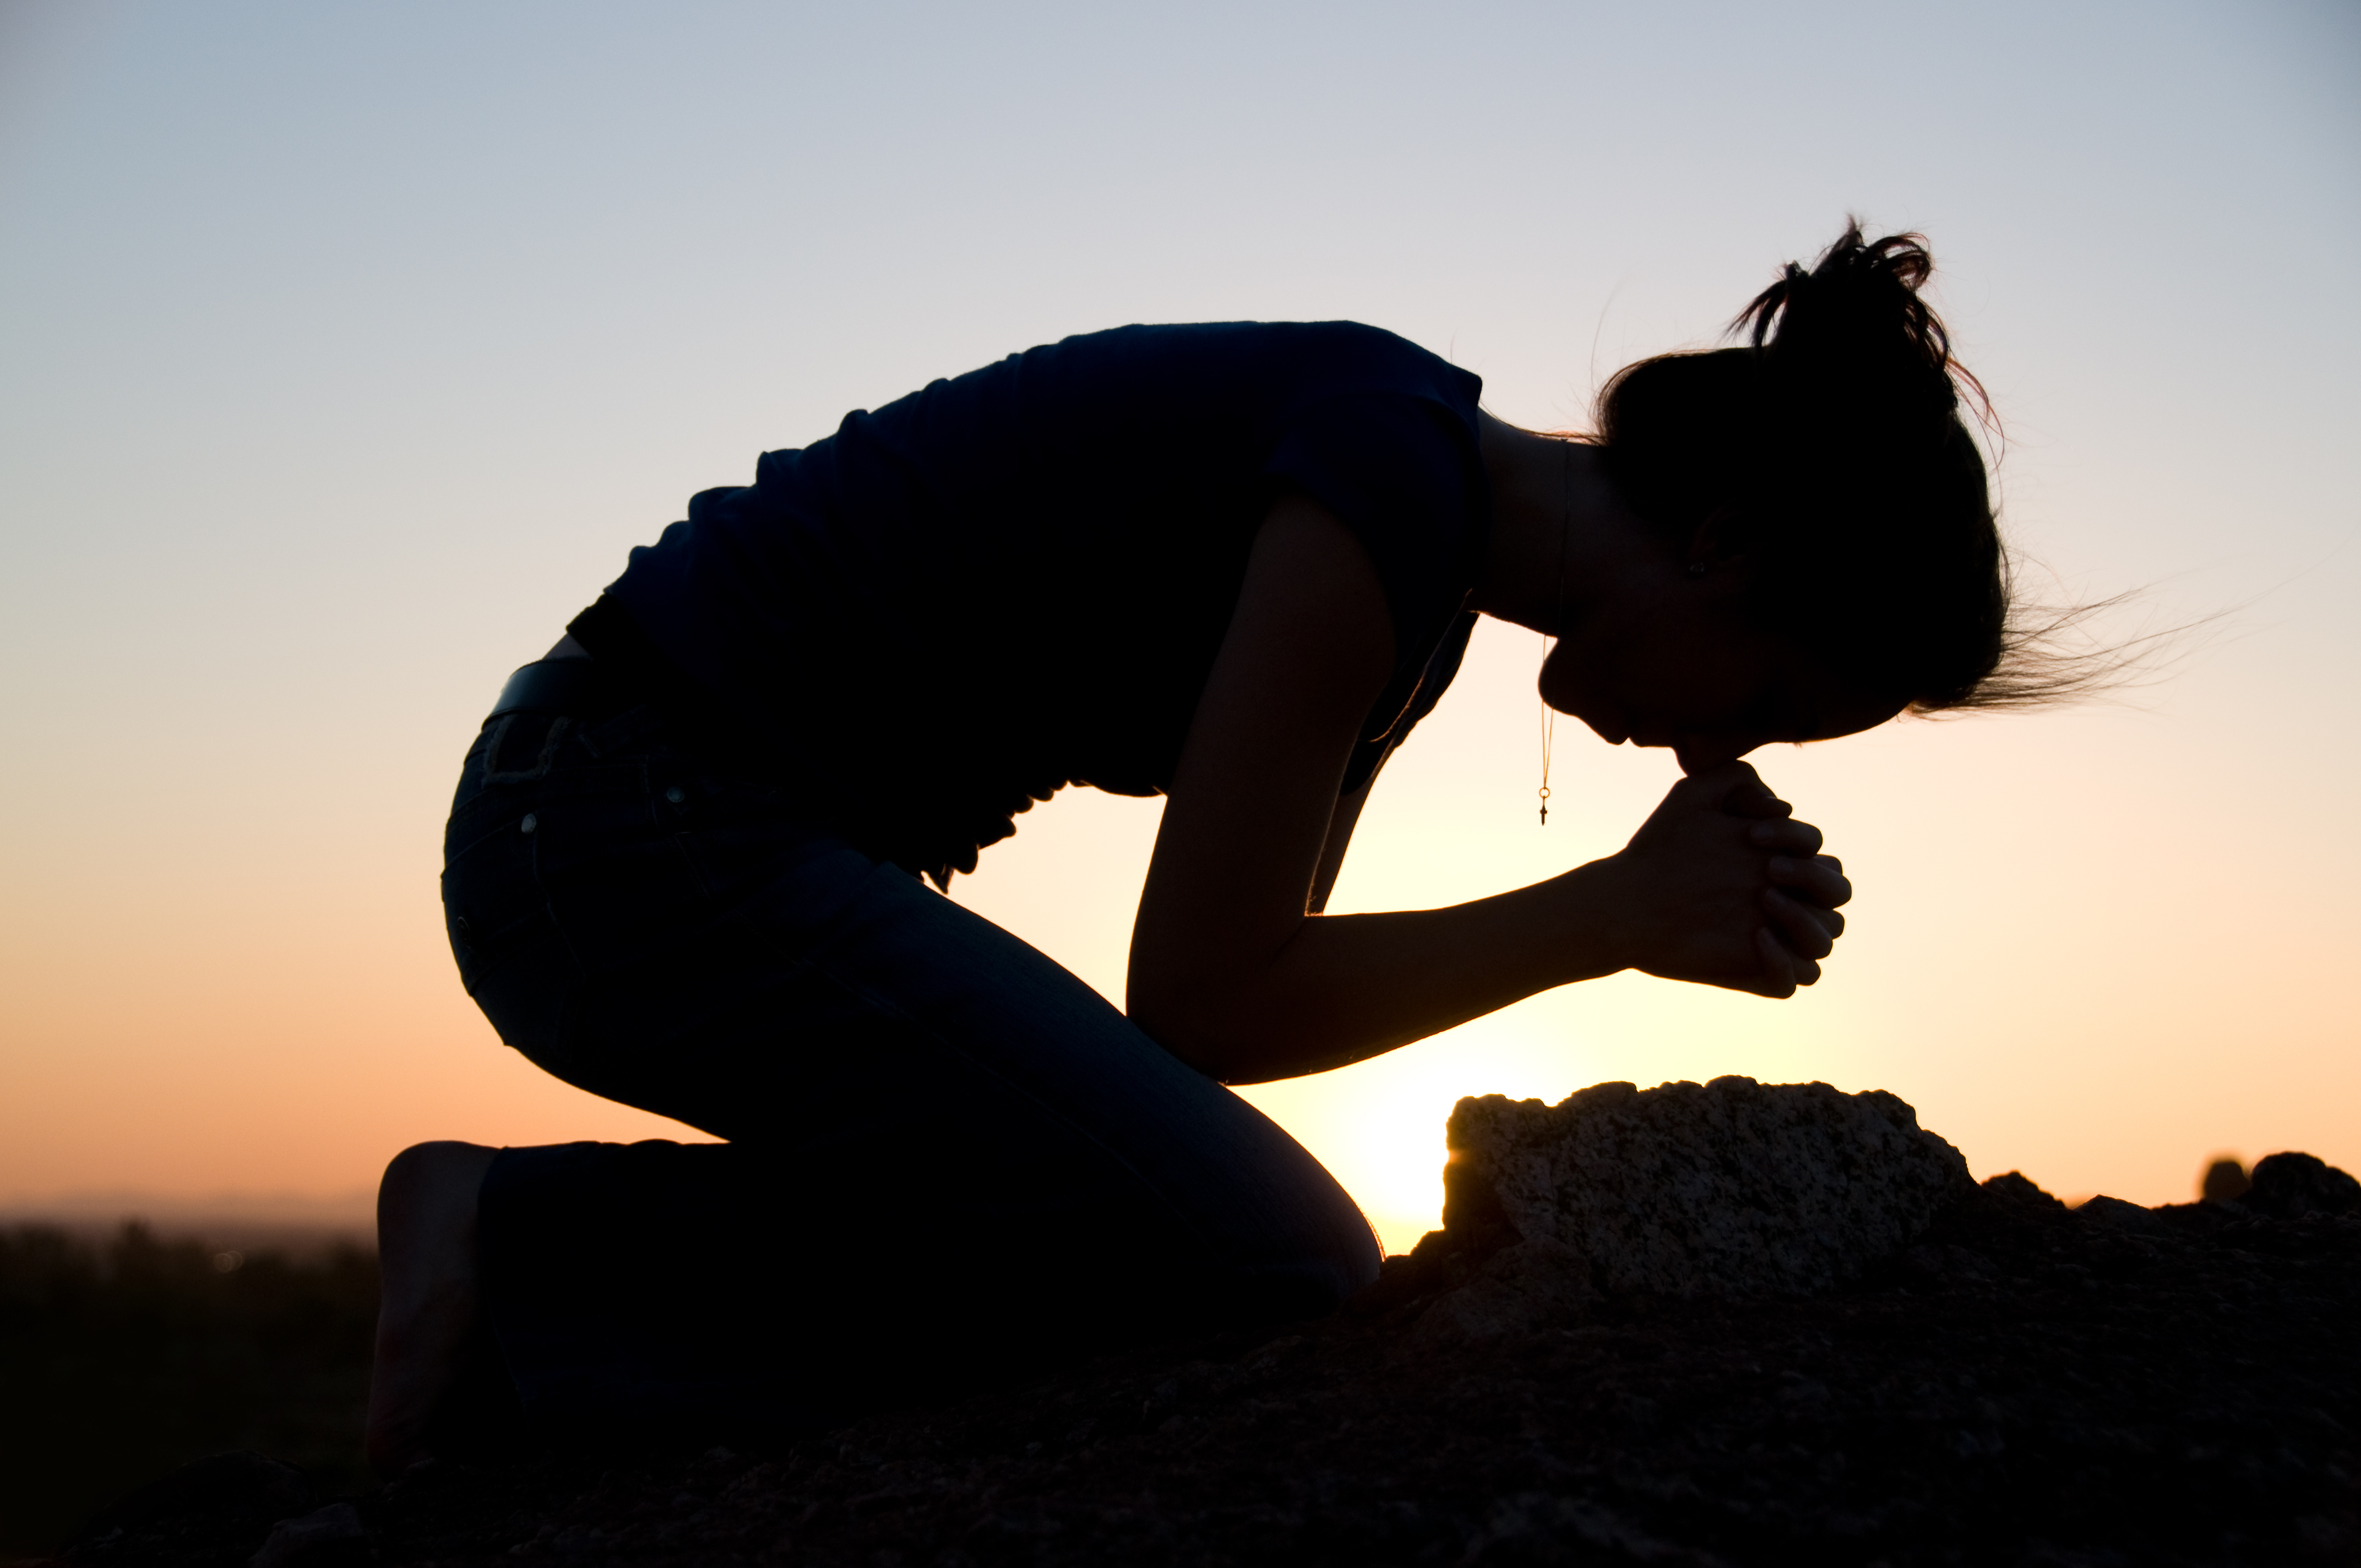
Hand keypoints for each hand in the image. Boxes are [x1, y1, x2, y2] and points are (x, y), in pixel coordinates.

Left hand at [1591, 761, 1852, 997]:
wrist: (1620, 898)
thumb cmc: (1659, 847)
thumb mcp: (1693, 795)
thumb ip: (1740, 778)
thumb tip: (1783, 807)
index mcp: (1780, 863)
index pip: (1824, 856)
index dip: (1799, 841)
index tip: (1750, 834)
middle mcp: (1783, 902)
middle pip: (1838, 895)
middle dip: (1813, 879)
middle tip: (1768, 870)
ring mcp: (1771, 939)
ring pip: (1825, 939)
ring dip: (1806, 921)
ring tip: (1764, 903)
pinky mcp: (1752, 972)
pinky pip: (1797, 979)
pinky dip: (1787, 962)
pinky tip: (1756, 938)